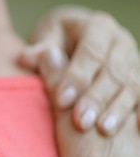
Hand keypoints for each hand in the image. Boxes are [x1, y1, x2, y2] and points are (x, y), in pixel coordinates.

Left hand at [20, 5, 139, 135]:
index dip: (77, 76)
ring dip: (118, 109)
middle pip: (113, 71)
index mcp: (97, 26)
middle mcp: (121, 41)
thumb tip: (27, 58)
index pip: (90, 52)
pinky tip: (135, 129)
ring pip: (132, 85)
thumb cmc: (55, 43)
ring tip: (103, 129)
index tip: (61, 100)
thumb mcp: (45, 43)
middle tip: (81, 121)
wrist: (77, 40)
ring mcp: (135, 59)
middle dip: (97, 97)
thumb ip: (37, 53)